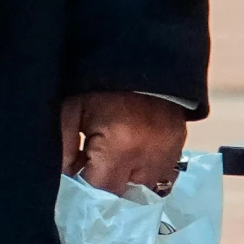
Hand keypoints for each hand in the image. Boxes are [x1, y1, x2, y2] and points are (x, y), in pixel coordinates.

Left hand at [62, 91, 185, 195]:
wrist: (138, 50)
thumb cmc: (99, 79)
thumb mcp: (73, 107)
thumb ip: (64, 147)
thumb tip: (65, 179)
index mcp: (120, 146)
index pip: (100, 191)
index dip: (85, 188)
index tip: (76, 177)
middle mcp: (150, 157)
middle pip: (123, 194)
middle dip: (106, 183)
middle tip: (92, 162)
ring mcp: (169, 153)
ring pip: (144, 187)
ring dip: (127, 178)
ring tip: (113, 154)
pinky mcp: (180, 146)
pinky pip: (160, 173)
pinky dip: (144, 168)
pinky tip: (131, 150)